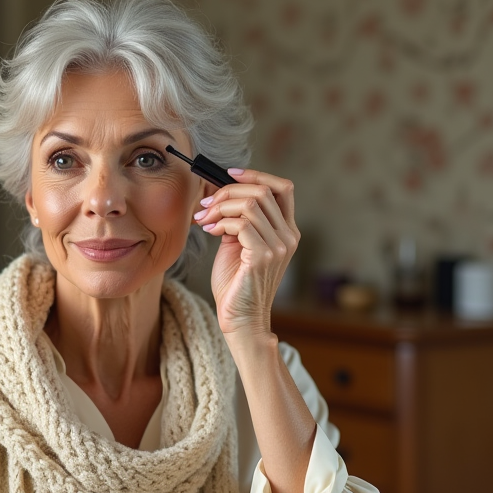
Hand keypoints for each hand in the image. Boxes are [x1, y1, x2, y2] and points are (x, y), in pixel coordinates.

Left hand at [193, 169, 298, 339]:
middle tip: (206, 206)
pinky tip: (210, 232)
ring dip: (221, 208)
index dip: (256, 175)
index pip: (282, 188)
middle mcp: (288, 236)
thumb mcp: (237, 244)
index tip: (229, 174)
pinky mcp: (263, 256)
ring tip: (204, 220)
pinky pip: (241, 224)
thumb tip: (221, 195)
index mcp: (286, 231)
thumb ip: (238, 220)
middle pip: (262, 192)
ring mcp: (279, 247)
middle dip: (228, 192)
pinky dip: (221, 222)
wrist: (239, 318)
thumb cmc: (236, 283)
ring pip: (250, 205)